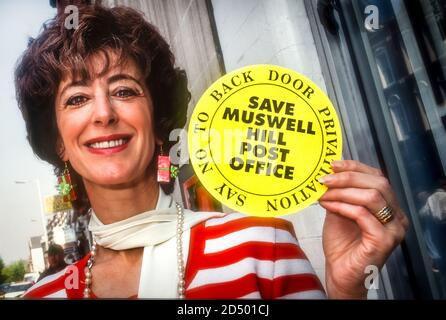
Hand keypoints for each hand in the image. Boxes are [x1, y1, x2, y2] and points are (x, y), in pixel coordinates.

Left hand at [318, 160, 408, 298]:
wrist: (340, 273)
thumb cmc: (341, 245)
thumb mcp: (339, 211)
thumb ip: (340, 194)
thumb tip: (330, 173)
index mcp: (389, 206)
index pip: (377, 177)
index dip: (355, 167)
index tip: (332, 164)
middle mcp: (397, 216)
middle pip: (378, 183)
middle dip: (348, 177)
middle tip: (324, 179)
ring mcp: (393, 229)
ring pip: (372, 197)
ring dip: (343, 191)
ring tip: (323, 194)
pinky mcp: (384, 241)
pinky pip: (363, 215)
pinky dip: (343, 206)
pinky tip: (328, 205)